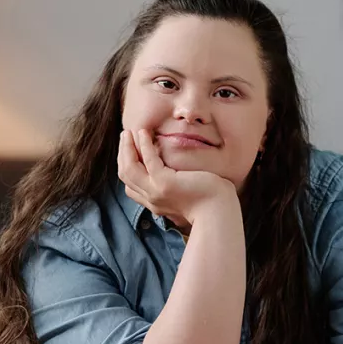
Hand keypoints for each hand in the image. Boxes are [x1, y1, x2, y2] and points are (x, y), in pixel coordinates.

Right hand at [117, 129, 235, 227]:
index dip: (126, 166)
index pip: (130, 186)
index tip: (130, 150)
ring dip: (127, 148)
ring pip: (129, 168)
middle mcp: (151, 199)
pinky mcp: (165, 184)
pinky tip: (144, 133)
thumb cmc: (210, 202)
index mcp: (155, 202)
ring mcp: (155, 192)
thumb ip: (176, 186)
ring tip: (129, 131)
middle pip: (125, 175)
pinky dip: (144, 145)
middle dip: (123, 153)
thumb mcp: (186, 194)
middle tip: (125, 135)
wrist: (220, 212)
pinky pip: (148, 160)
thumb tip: (177, 173)